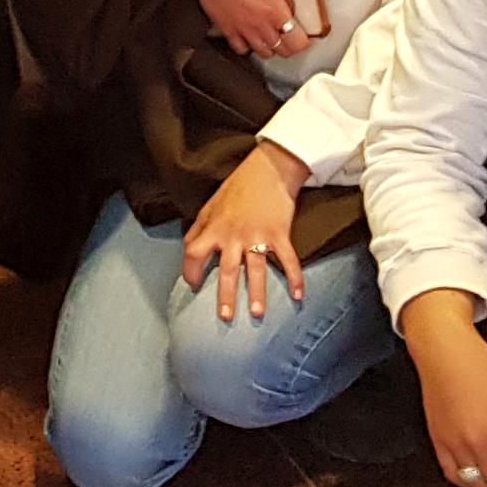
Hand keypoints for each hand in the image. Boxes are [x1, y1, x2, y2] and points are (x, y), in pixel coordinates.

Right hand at [168, 0, 316, 58]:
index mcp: (275, 11)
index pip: (298, 42)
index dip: (305, 40)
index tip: (306, 33)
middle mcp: (260, 25)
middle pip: (283, 51)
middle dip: (291, 45)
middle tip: (293, 35)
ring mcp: (242, 29)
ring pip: (263, 52)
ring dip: (271, 46)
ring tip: (273, 36)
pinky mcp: (226, 28)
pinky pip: (241, 48)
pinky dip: (248, 46)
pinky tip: (250, 35)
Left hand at [182, 140, 310, 321]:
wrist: (268, 169)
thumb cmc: (236, 189)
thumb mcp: (210, 206)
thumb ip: (198, 229)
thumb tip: (188, 249)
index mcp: (213, 227)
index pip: (193, 253)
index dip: (190, 271)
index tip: (193, 286)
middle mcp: (233, 234)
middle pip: (227, 270)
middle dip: (226, 295)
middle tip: (225, 317)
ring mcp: (257, 235)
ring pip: (256, 270)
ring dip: (258, 294)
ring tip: (258, 315)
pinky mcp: (279, 233)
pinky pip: (288, 260)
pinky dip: (294, 278)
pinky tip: (298, 296)